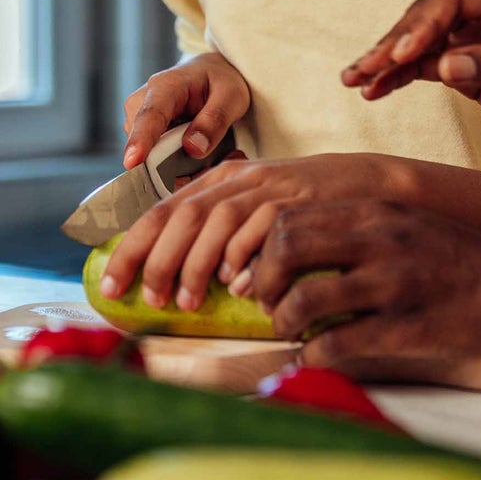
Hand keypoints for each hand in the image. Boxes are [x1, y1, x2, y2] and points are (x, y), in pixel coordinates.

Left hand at [99, 154, 402, 310]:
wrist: (367, 184)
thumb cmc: (307, 206)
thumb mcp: (256, 206)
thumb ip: (218, 227)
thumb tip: (168, 272)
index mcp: (222, 179)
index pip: (161, 210)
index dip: (131, 248)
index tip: (112, 286)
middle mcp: (241, 178)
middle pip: (182, 216)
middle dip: (157, 261)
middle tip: (150, 300)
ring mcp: (270, 186)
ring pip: (215, 222)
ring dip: (195, 265)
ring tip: (187, 301)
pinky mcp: (298, 199)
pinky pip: (259, 229)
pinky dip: (241, 257)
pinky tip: (236, 285)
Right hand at [122, 52, 249, 169]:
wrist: (213, 74)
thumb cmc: (220, 81)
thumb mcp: (231, 95)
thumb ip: (215, 120)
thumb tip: (194, 149)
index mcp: (165, 85)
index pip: (149, 116)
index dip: (140, 140)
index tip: (133, 162)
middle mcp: (143, 100)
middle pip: (144, 140)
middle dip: (168, 159)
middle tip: (203, 157)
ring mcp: (138, 117)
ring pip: (146, 151)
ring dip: (172, 160)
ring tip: (201, 145)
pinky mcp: (141, 131)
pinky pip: (150, 154)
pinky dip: (170, 159)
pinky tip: (190, 148)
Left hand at [253, 200, 480, 369]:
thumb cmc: (460, 259)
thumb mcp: (409, 223)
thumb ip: (358, 228)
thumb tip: (292, 246)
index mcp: (380, 211)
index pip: (290, 217)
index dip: (264, 249)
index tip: (271, 275)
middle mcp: (383, 240)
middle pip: (286, 248)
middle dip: (263, 282)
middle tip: (274, 303)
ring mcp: (394, 284)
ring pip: (302, 300)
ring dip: (284, 322)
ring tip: (296, 330)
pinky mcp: (405, 328)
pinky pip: (333, 344)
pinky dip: (312, 354)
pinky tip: (319, 354)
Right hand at [341, 0, 480, 144]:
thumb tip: (448, 67)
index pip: (451, 1)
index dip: (423, 25)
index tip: (402, 55)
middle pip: (425, 17)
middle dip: (393, 42)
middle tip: (365, 70)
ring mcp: (471, 40)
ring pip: (418, 42)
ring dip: (385, 60)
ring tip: (354, 81)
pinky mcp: (465, 68)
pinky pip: (423, 67)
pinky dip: (397, 78)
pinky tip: (373, 91)